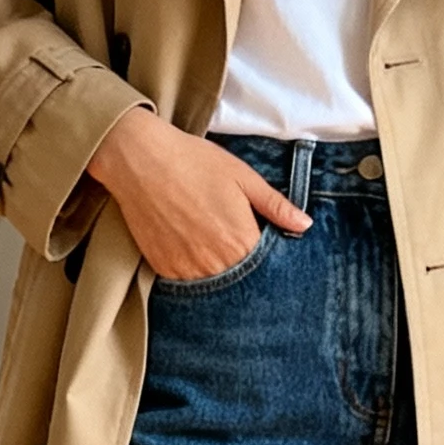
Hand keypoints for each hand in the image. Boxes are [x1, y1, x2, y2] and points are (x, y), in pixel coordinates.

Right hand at [87, 107, 311, 280]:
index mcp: (241, 241)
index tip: (264, 247)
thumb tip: (304, 224)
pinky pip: (185, 282)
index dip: (267, 259)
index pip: (266, 268)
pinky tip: (190, 246)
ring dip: (218, 272)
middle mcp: (216, 264)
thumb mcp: (242, 177)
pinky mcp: (163, 269)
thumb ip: (275, 205)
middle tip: (232, 242)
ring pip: (212, 285)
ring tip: (211, 243)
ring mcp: (187, 270)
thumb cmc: (194, 162)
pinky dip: (192, 270)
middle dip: (244, 268)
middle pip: (240, 281)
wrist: (140, 159)